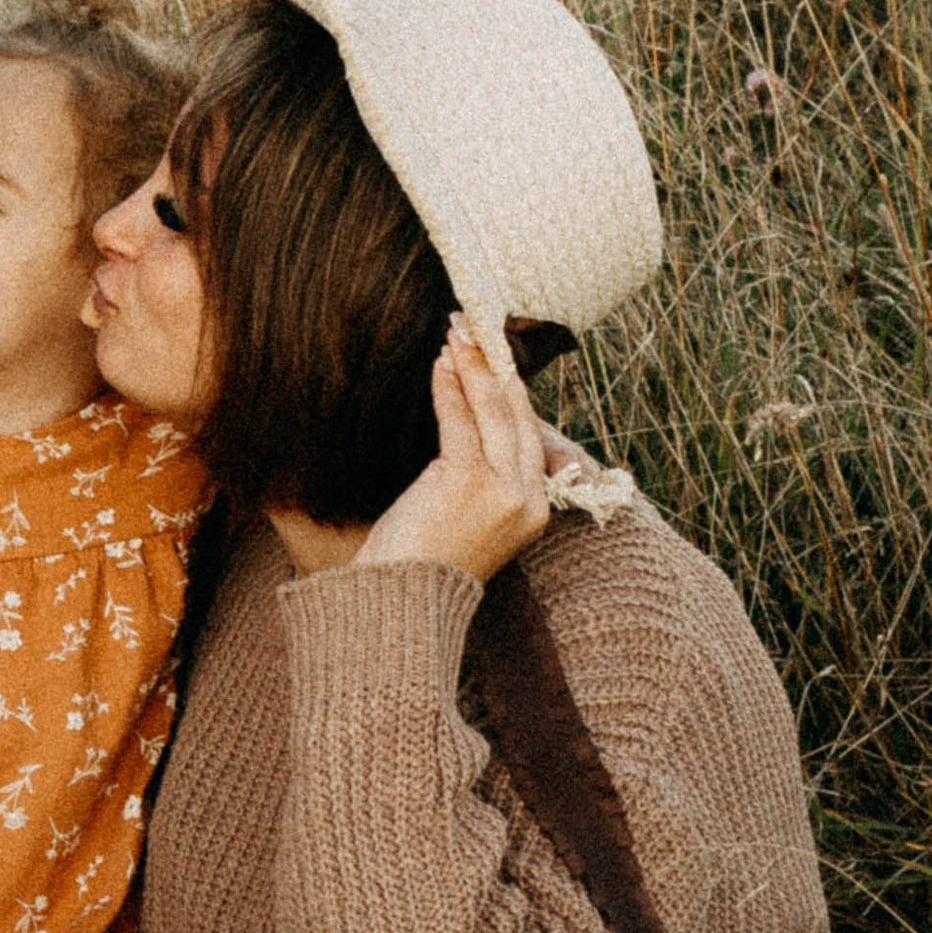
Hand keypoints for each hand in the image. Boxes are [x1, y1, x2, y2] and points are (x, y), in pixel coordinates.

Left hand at [355, 321, 553, 583]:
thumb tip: (468, 420)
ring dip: (473, 368)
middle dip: (495, 367)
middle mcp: (527, 500)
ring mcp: (503, 491)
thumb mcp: (465, 518)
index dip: (512, 392)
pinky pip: (460, 421)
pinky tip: (440, 365)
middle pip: (517, 417)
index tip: (495, 357)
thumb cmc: (421, 563)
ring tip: (457, 334)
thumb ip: (479, 478)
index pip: (529, 437)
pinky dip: (449, 389)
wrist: (397, 603)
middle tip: (476, 329)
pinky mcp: (469, 482)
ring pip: (493, 414)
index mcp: (534, 512)